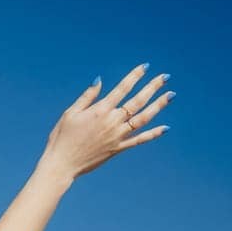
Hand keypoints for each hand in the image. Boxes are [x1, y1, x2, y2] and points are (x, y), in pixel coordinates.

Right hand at [38, 63, 173, 180]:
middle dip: (153, 87)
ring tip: (170, 95)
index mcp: (100, 110)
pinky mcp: (118, 148)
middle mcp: (112, 121)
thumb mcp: (70, 113)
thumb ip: (87, 96)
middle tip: (165, 77)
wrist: (62, 164)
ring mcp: (117, 136)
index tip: (146, 66)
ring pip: (143, 118)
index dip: (135, 76)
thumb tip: (99, 80)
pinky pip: (139, 140)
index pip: (122, 88)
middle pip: (138, 101)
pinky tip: (165, 127)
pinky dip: (153, 134)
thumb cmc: (62, 137)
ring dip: (158, 106)